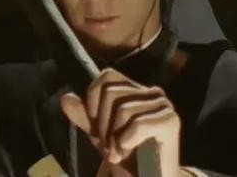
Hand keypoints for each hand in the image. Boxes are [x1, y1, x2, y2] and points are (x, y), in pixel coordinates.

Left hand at [61, 68, 181, 176]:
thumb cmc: (129, 158)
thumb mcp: (100, 136)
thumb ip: (84, 116)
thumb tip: (66, 98)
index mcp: (135, 91)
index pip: (106, 77)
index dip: (93, 103)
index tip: (97, 130)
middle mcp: (152, 92)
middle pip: (110, 92)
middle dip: (102, 124)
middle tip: (108, 147)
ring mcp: (163, 105)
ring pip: (123, 109)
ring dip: (113, 138)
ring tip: (118, 153)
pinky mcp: (170, 121)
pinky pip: (138, 123)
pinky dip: (127, 141)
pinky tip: (128, 152)